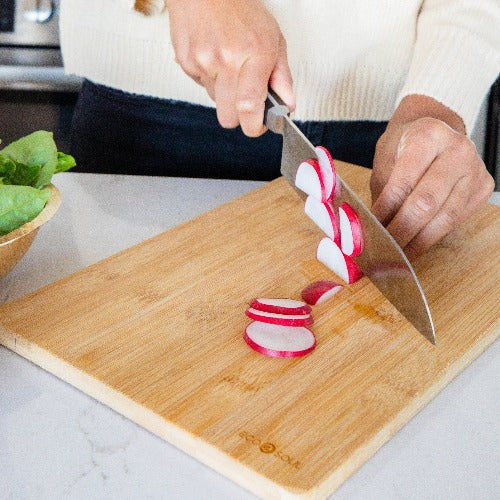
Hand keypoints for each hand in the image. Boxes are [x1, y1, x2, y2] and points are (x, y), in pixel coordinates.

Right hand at [166, 0, 293, 136]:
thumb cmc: (239, 9)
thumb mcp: (273, 38)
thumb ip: (282, 75)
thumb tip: (288, 104)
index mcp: (252, 54)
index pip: (249, 107)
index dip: (254, 126)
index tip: (259, 125)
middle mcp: (225, 60)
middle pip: (229, 118)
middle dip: (239, 116)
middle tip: (247, 101)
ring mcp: (203, 63)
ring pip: (216, 104)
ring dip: (225, 95)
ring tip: (230, 69)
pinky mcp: (187, 64)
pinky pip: (202, 88)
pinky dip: (211, 80)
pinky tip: (215, 60)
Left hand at [371, 95, 493, 259]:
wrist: (435, 134)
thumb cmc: (405, 147)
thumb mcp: (386, 159)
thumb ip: (382, 190)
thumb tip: (371, 227)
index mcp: (428, 136)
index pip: (404, 183)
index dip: (386, 212)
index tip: (372, 230)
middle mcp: (457, 150)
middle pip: (427, 203)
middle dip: (402, 231)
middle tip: (383, 249)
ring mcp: (475, 170)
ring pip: (445, 217)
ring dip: (418, 241)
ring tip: (397, 254)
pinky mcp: (482, 188)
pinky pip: (456, 220)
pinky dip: (433, 236)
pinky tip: (415, 245)